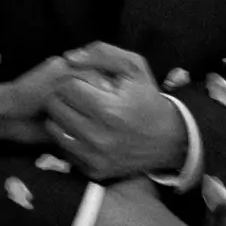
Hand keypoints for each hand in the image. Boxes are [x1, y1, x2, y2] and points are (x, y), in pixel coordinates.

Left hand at [29, 48, 186, 179]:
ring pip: (54, 131)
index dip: (70, 80)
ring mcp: (96, 156)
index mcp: (108, 108)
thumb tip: (69, 58)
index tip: (80, 82)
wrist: (170, 139)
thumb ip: (102, 54)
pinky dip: (69, 139)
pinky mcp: (94, 171)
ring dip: (61, 118)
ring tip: (76, 113)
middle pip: (55, 109)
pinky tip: (82, 131)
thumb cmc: (148, 99)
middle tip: (75, 96)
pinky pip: (65, 151)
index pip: (66, 87)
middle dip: (62, 97)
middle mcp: (99, 136)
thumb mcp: (134, 67)